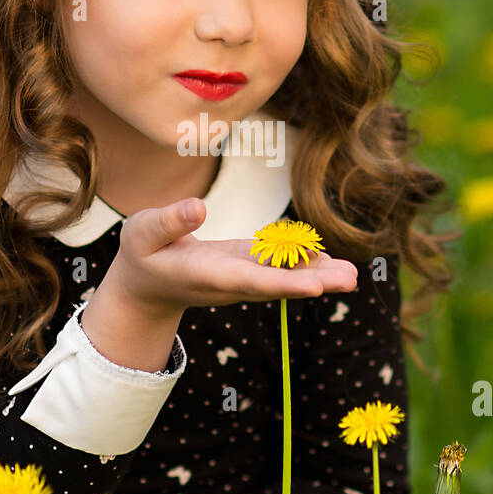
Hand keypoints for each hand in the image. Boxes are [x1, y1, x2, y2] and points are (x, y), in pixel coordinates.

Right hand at [105, 197, 358, 317]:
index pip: (249, 278)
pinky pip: (277, 267)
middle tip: (350, 280)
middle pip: (276, 284)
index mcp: (206, 274)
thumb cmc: (142, 255)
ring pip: (282, 277)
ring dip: (318, 276)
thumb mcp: (141, 234)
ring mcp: (240, 276)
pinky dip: (303, 263)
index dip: (282, 281)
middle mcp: (230, 281)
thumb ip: (168, 222)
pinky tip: (328, 259)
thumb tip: (198, 207)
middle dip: (314, 282)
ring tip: (351, 274)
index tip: (313, 286)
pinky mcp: (245, 266)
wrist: (144, 285)